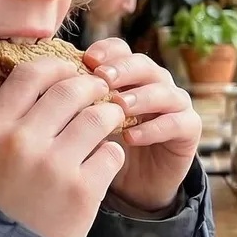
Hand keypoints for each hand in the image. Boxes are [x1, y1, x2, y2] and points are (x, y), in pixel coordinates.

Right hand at [0, 58, 125, 236]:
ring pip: (99, 116)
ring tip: (109, 124)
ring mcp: (55, 166)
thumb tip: (50, 80)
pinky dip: (111, 155)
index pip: (31, 74)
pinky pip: (112, 152)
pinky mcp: (83, 190)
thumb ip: (12, 119)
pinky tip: (102, 164)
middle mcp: (23, 142)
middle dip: (92, 88)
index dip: (57, 66)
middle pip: (71, 89)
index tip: (70, 72)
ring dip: (109, 117)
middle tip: (100, 94)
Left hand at [84, 40, 200, 212]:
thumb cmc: (104, 147)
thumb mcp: (85, 123)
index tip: (87, 59)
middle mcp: (154, 83)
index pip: (121, 50)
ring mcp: (175, 104)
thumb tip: (48, 86)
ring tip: (120, 106)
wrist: (132, 185)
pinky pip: (178, 122)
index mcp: (129, 75)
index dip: (107, 51)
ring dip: (140, 96)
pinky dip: (154, 128)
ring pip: (164, 90)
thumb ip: (75, 103)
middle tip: (102, 77)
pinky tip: (131, 137)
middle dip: (122, 69)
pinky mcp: (189, 129)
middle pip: (143, 64)